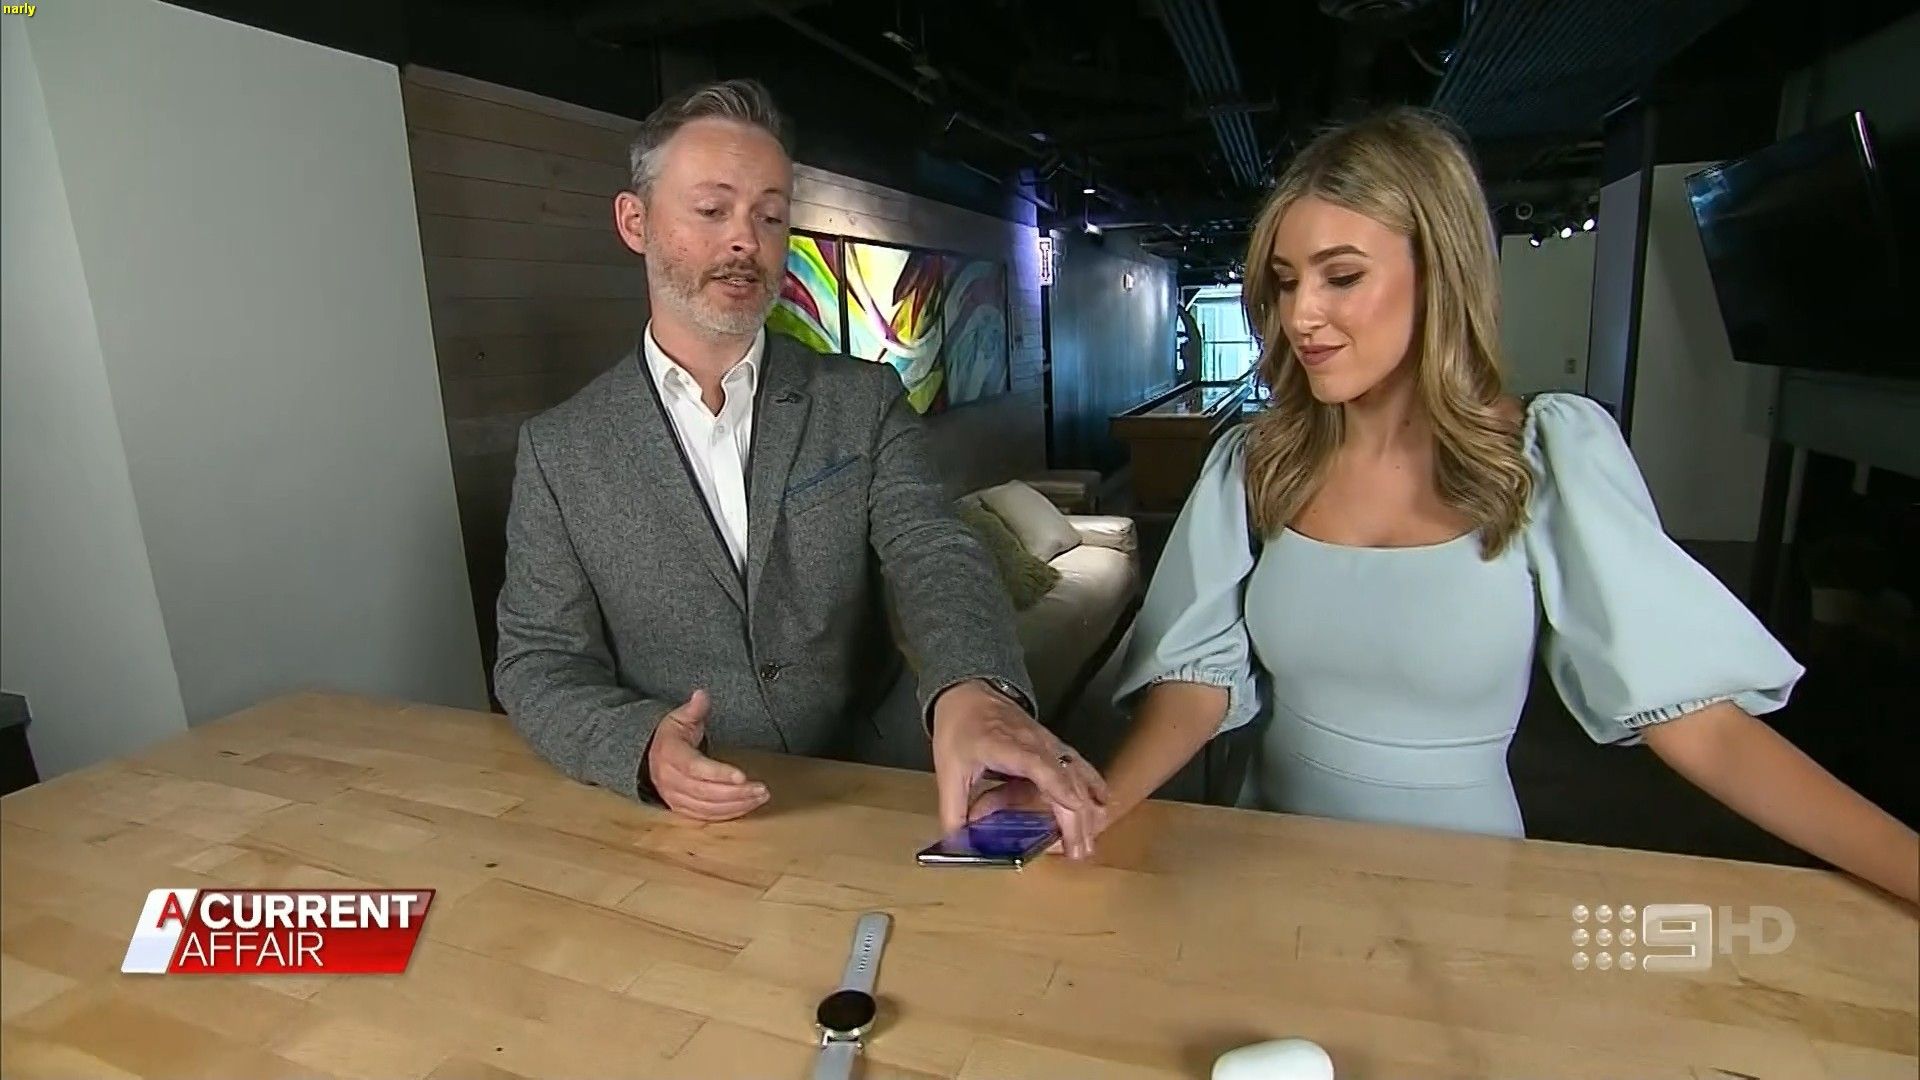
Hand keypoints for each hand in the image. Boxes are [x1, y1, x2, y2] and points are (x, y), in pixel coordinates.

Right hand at [645, 689, 767, 820]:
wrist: (652, 756)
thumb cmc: (672, 737)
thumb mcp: (680, 717)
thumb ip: (694, 708)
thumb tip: (702, 695)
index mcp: (669, 755)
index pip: (695, 768)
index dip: (719, 773)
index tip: (742, 775)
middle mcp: (669, 780)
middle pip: (705, 792)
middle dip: (736, 793)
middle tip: (762, 789)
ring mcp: (674, 797)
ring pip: (707, 808)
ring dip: (737, 805)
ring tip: (760, 796)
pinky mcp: (681, 809)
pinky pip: (707, 817)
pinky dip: (729, 813)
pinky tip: (748, 806)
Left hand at [931, 680, 1107, 858]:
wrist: (971, 692)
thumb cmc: (960, 727)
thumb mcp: (948, 770)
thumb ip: (952, 809)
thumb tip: (956, 843)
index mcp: (1008, 746)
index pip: (1040, 766)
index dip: (1059, 787)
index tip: (1076, 809)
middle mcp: (1036, 744)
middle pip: (1066, 779)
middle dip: (1076, 817)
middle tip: (1078, 852)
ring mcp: (1049, 744)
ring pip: (1078, 775)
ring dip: (1087, 807)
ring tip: (1089, 841)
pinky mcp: (1054, 746)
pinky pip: (1078, 766)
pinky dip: (1092, 785)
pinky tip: (1102, 802)